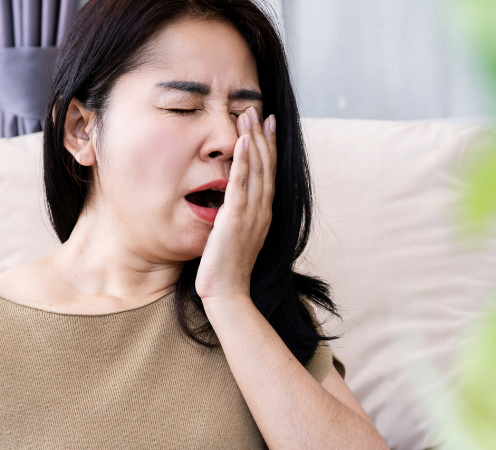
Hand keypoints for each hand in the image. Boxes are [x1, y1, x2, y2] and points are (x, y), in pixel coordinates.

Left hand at [195, 107, 276, 303]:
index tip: (267, 124)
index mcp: (263, 214)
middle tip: (257, 109)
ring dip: (254, 139)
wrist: (226, 294)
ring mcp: (251, 215)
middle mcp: (262, 211)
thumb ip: (235, 217)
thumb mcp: (234, 237)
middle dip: (262, 135)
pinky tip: (243, 141)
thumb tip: (229, 203)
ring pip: (257, 169)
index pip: (268, 173)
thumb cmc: (226, 270)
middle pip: (266, 165)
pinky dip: (244, 161)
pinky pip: (241, 184)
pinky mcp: (236, 219)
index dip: (268, 146)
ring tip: (249, 115)